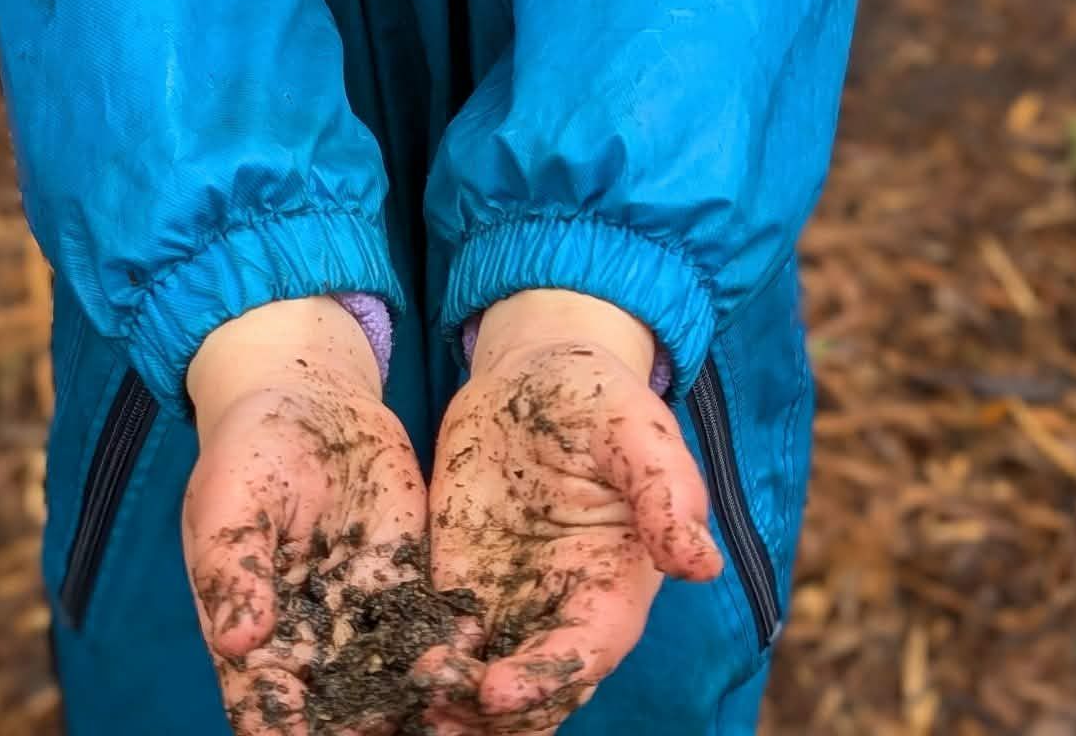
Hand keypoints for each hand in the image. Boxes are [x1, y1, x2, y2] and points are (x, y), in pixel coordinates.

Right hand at [182, 297, 471, 734]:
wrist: (308, 402)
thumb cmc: (248, 453)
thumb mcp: (228, 500)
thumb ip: (234, 569)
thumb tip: (240, 642)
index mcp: (256, 635)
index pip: (266, 708)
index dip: (283, 734)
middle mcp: (314, 642)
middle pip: (338, 711)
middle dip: (366, 730)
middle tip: (397, 734)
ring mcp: (364, 616)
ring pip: (393, 679)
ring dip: (420, 701)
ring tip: (451, 704)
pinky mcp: (407, 582)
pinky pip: (433, 625)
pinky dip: (454, 645)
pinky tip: (476, 651)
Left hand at [422, 292, 722, 734]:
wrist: (535, 375)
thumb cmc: (599, 400)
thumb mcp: (634, 430)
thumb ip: (664, 492)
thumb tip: (701, 562)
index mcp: (612, 588)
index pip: (583, 655)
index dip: (545, 680)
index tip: (498, 692)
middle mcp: (558, 611)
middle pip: (531, 689)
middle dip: (487, 714)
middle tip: (435, 712)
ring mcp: (504, 601)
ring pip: (478, 679)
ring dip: (446, 700)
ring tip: (404, 700)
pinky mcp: (456, 581)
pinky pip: (433, 633)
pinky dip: (410, 655)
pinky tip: (374, 663)